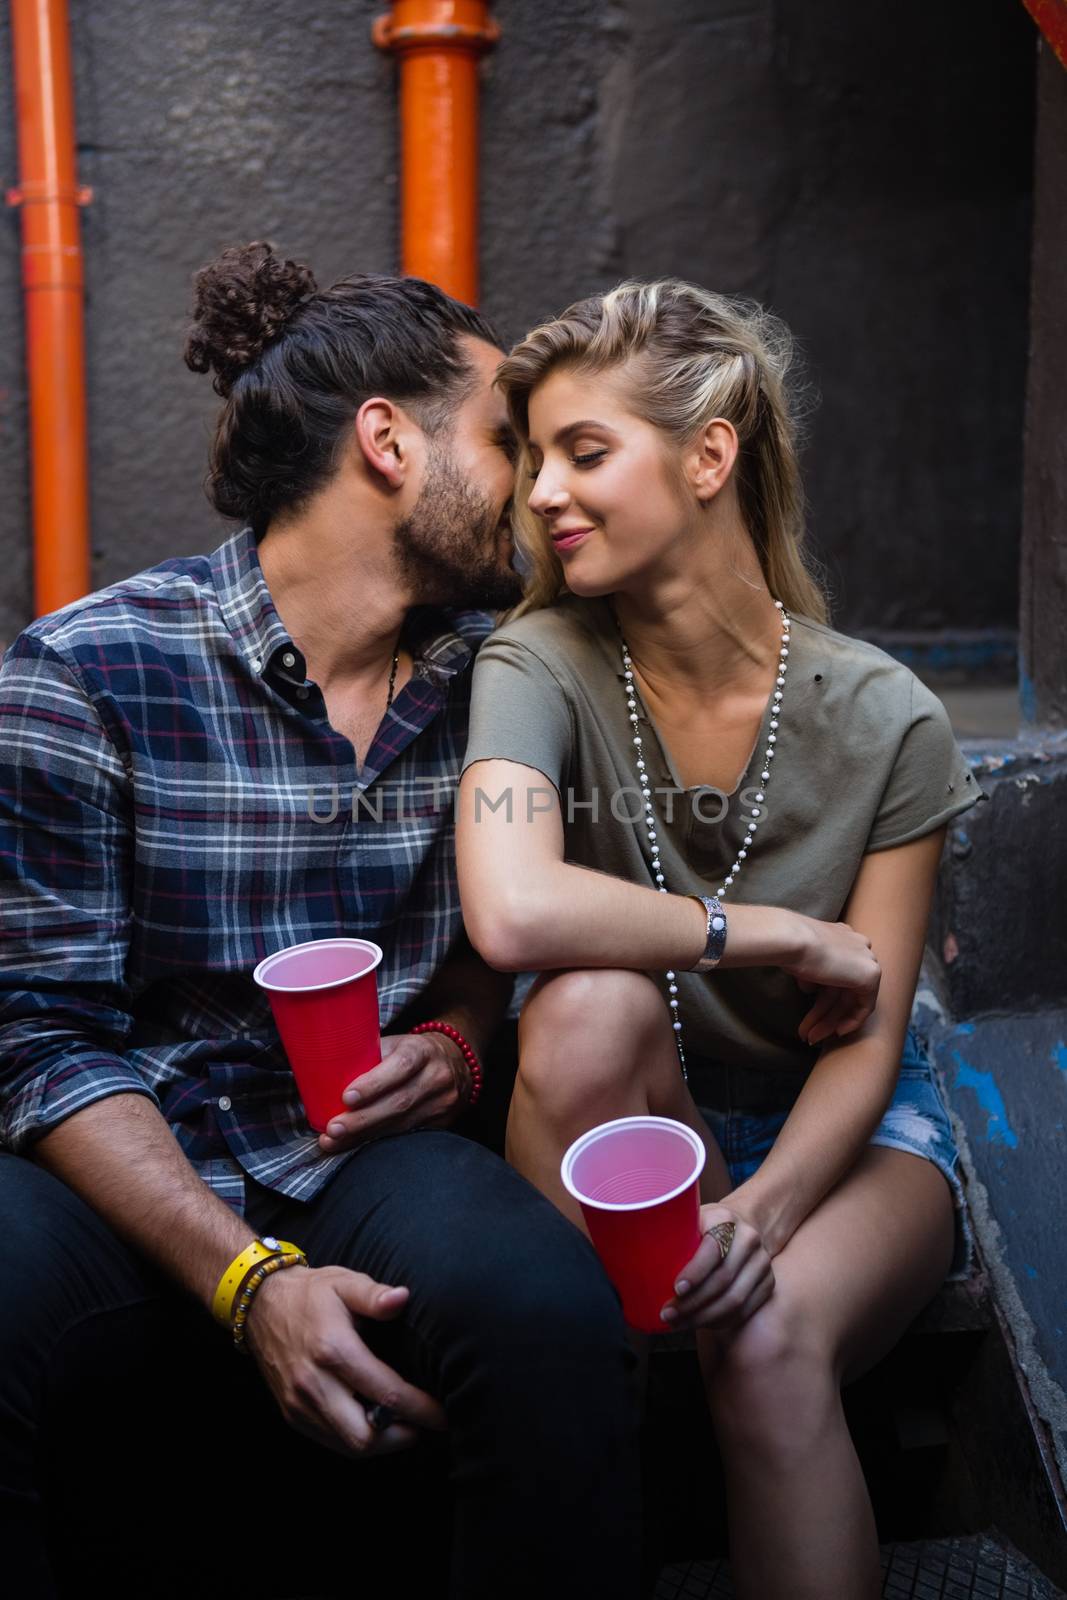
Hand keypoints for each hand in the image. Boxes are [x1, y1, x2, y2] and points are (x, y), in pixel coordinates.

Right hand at [244, 1261, 445, 1458]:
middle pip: (365, 1437)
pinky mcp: (292, 1414)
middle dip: (402, 1437)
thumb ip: (375, 1294)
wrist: (261, 1306)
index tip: (443, 1413)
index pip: (385, 1393)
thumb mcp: (344, 1282)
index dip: (420, 1408)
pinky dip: (357, 1439)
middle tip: (424, 1424)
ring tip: (404, 1425)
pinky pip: (330, 1441)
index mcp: (333, 1350)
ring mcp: (299, 1404)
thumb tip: (402, 1298)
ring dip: (381, 1443)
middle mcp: (313, 1384)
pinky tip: (374, 1422)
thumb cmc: (311, 1293)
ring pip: (347, 1446)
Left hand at [317, 1032, 469, 1152]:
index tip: (347, 1097)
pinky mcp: (441, 1124)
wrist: (455, 1062)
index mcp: (422, 1050)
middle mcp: (436, 1077)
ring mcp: (442, 1103)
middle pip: (399, 1102)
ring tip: (334, 1140)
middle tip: (333, 1129)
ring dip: (364, 1135)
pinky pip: (406, 1135)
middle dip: (362, 1119)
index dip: (374, 1084)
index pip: (401, 1066)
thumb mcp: (396, 1044)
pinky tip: (355, 1145)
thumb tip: (323, 1071)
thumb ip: (369, 1056)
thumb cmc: (412, 1052)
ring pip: (401, 1124)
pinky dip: (377, 1141)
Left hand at [658, 1204, 773, 1333]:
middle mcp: (749, 1239)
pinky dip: (719, 1322)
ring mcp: (762, 1263)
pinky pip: (744, 1311)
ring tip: (678, 1324)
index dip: (695, 1272)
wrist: (744, 1225)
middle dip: (693, 1303)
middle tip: (667, 1315)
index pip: (713, 1248)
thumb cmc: (704, 1225)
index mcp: (725, 1219)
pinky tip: (700, 1324)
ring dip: (704, 1318)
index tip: (675, 1289)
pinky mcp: (768, 1284)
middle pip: (723, 1280)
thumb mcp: (689, 1218)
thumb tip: (619, 1253)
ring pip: (735, 1300)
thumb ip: (668, 1232)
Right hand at [784, 917, 880, 1044]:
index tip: (812, 1013)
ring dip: (831, 1022)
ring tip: (813, 1039)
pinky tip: (836, 1032)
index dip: (825, 998)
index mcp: (843, 935)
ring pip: (850, 1000)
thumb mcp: (800, 959)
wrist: (792, 940)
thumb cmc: (788, 946)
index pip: (838, 973)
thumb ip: (812, 973)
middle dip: (825, 1015)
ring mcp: (867, 958)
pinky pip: (865, 1006)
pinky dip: (851, 1021)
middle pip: (843, 990)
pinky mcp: (871, 974)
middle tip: (808, 1033)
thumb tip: (811, 989)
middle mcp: (858, 945)